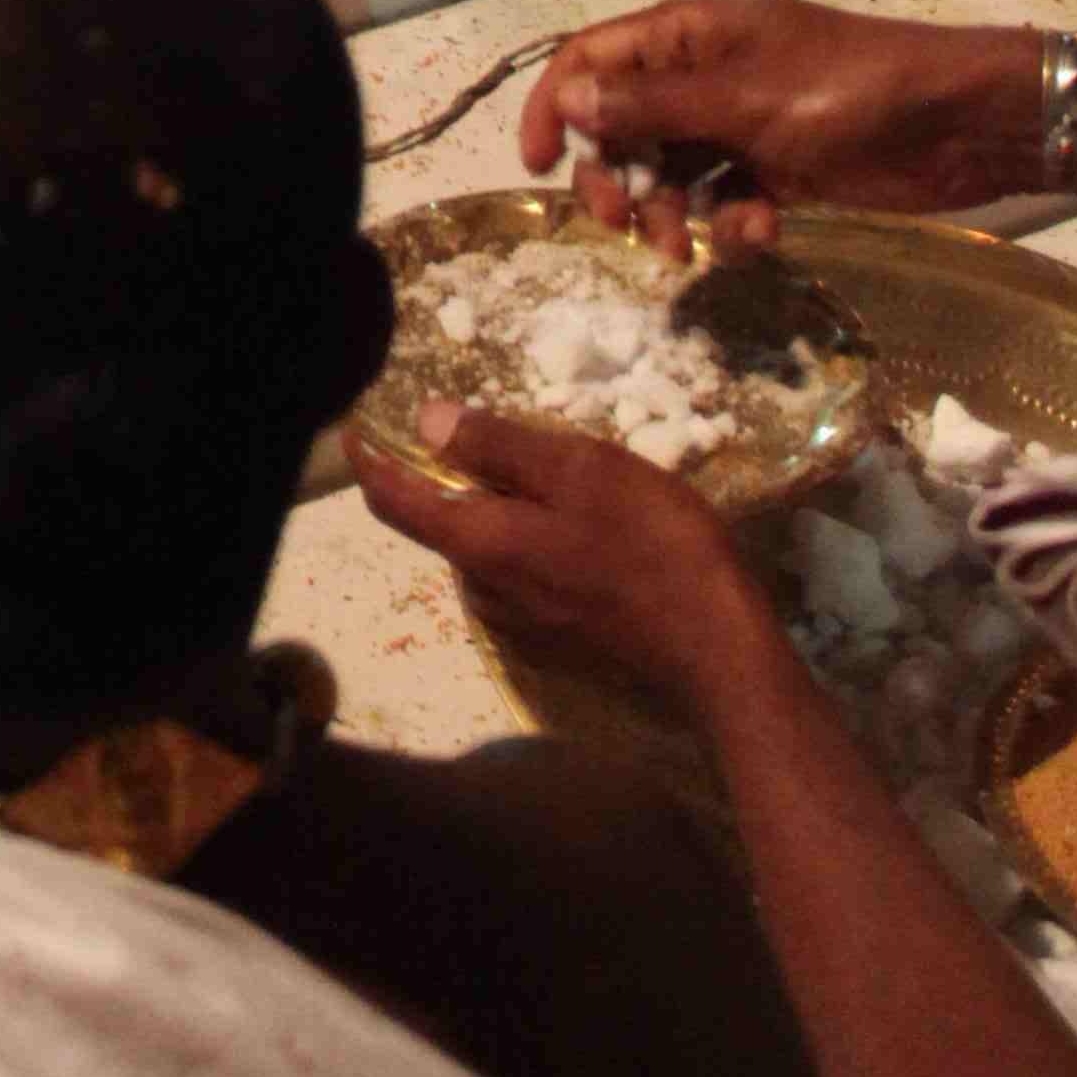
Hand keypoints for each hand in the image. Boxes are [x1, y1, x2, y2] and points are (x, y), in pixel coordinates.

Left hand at [357, 396, 766, 713]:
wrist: (722, 655)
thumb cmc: (653, 548)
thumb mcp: (580, 471)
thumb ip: (498, 447)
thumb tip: (425, 422)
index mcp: (481, 546)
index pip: (396, 503)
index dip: (369, 462)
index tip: (353, 427)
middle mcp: (487, 592)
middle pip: (444, 523)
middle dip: (455, 477)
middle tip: (502, 434)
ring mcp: (525, 623)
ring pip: (488, 548)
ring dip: (503, 508)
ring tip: (560, 475)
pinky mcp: (561, 639)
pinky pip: (524, 574)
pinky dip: (533, 539)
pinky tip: (586, 525)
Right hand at [519, 0, 1046, 236]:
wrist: (955, 124)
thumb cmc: (844, 92)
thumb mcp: (741, 98)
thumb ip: (652, 105)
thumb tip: (564, 101)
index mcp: (686, 34)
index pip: (589, 60)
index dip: (551, 107)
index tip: (535, 166)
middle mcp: (703, 74)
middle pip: (623, 125)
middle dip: (614, 176)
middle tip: (624, 226)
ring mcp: (741, 123)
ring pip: (670, 171)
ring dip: (668, 213)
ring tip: (688, 251)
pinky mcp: (779, 169)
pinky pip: (725, 199)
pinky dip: (730, 224)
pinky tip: (761, 234)